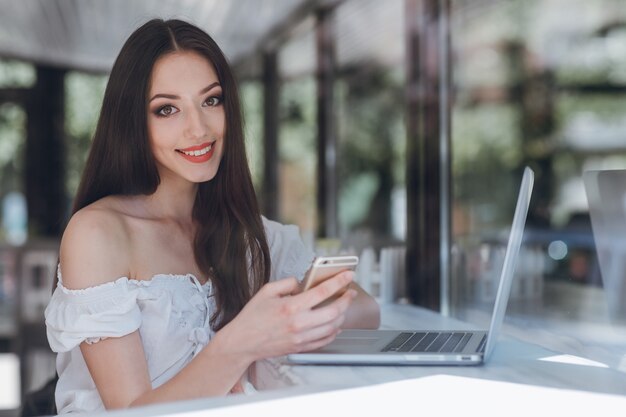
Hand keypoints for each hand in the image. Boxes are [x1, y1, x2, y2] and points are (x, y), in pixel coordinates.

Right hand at [218, 271, 356, 362]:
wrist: (242, 342)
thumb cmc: (252, 317)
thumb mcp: (267, 291)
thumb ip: (288, 283)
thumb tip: (302, 283)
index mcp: (291, 307)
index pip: (322, 292)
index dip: (339, 282)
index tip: (348, 275)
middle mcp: (299, 324)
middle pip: (334, 312)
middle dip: (346, 300)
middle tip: (349, 292)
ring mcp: (301, 338)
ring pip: (333, 327)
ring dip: (342, 316)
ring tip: (343, 306)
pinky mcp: (301, 347)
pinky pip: (324, 340)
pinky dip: (334, 331)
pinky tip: (335, 324)